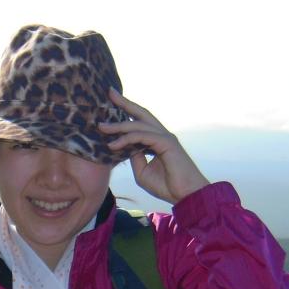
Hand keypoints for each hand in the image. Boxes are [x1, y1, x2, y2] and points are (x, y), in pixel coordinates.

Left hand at [97, 89, 209, 204]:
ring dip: (120, 126)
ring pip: (139, 125)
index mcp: (157, 140)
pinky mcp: (167, 143)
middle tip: (110, 92)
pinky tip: (114, 144)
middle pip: (141, 114)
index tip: (112, 102)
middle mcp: (162, 135)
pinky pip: (143, 136)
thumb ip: (134, 158)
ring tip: (102, 127)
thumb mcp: (142, 172)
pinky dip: (127, 139)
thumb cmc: (167, 186)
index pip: (140, 122)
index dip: (127, 111)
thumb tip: (125, 147)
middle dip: (125, 103)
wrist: (187, 196)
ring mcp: (165, 137)